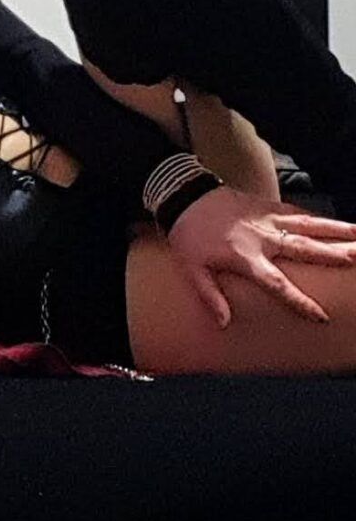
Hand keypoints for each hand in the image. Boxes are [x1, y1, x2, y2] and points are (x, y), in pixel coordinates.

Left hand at [168, 186, 355, 327]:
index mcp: (245, 257)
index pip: (278, 284)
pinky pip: (296, 211)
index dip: (300, 301)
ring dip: (336, 229)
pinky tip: (333, 221)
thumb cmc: (187, 235)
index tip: (321, 316)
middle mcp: (263, 238)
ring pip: (308, 224)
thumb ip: (210, 295)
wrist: (185, 196)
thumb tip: (224, 323)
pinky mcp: (266, 205)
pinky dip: (315, 217)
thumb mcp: (191, 269)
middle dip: (333, 255)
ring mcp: (267, 218)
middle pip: (305, 248)